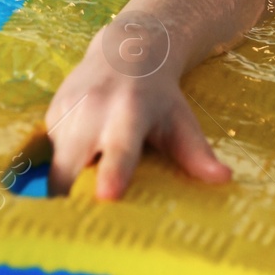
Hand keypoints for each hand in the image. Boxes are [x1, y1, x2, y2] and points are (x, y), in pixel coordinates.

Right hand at [45, 18, 231, 199]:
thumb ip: (197, 152)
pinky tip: (82, 157)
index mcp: (131, 113)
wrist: (127, 50)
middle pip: (69, 168)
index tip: (108, 196)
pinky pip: (51, 152)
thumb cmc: (160, 95)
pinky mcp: (50, 113)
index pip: (120, 149)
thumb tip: (224, 179)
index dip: (113, 174)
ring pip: (56, 166)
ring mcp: (66, 110)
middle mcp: (92, 110)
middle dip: (70, 198)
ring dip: (67, 183)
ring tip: (86, 190)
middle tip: (82, 224)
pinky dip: (64, 163)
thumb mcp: (180, 120)